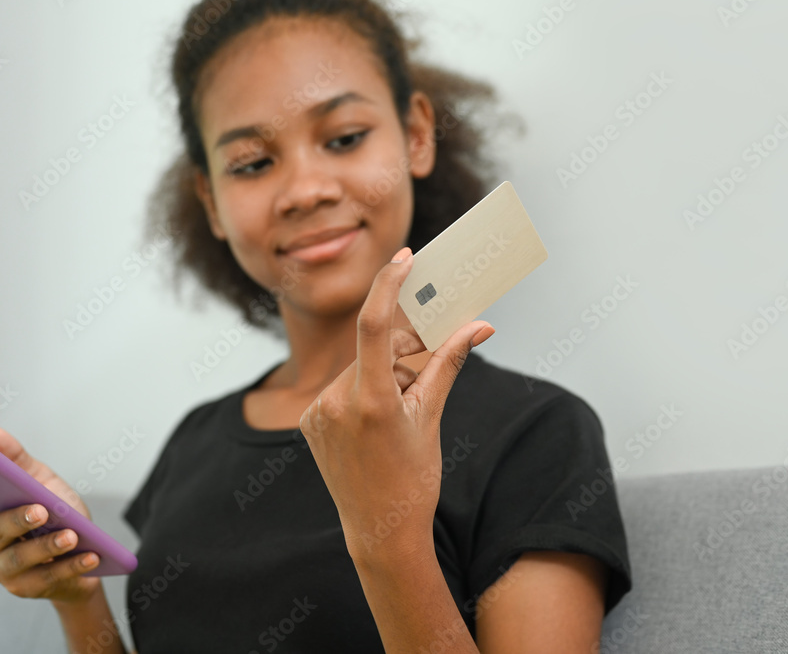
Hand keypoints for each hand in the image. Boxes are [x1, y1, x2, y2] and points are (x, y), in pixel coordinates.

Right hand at [0, 423, 100, 603]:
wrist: (85, 552)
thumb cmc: (57, 513)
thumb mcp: (41, 480)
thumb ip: (15, 457)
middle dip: (16, 520)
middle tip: (42, 509)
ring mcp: (5, 570)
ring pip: (19, 558)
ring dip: (47, 546)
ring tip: (72, 535)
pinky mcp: (27, 588)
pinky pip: (48, 577)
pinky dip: (71, 565)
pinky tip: (90, 555)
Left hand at [298, 246, 494, 564]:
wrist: (379, 529)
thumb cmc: (414, 477)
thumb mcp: (432, 417)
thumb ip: (449, 363)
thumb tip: (480, 324)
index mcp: (371, 401)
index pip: (375, 325)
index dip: (389, 285)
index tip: (404, 257)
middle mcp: (335, 402)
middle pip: (375, 350)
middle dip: (403, 350)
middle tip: (426, 356)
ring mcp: (316, 413)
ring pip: (358, 369)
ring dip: (383, 374)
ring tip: (403, 408)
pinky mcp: (307, 421)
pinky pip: (340, 388)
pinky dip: (362, 391)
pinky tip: (376, 421)